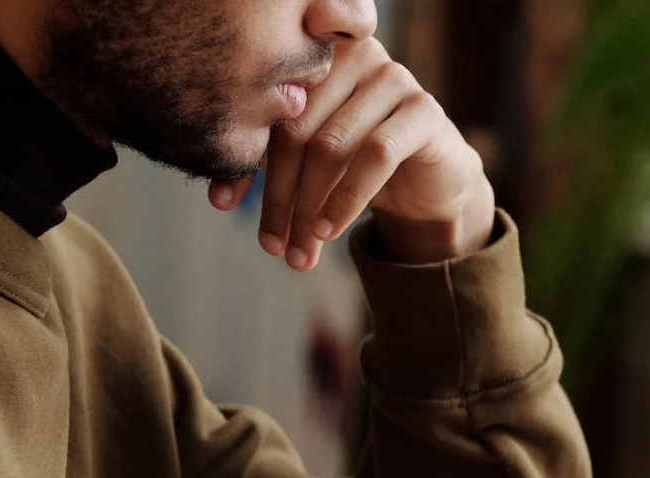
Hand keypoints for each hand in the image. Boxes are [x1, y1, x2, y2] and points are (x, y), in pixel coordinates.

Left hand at [207, 37, 495, 268]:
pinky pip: (376, 155)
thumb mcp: (309, 164)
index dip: (243, 159)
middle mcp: (353, 55)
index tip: (222, 204)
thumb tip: (218, 198)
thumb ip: (270, 165)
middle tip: (272, 244)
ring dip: (310, 206)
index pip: (267, 110)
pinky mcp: (423, 110)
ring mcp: (392, 78)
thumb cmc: (361, 167)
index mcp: (315, 57)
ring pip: (331, 145)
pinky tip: (330, 230)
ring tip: (300, 250)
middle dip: (279, 195)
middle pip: (296, 129)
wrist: (430, 184)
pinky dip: (347, 199)